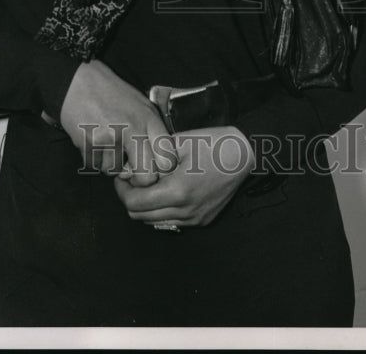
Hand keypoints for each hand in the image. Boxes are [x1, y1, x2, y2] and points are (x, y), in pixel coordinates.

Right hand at [60, 59, 174, 185]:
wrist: (77, 82)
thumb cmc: (110, 92)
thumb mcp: (140, 104)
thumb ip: (152, 130)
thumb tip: (160, 160)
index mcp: (148, 118)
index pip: (167, 159)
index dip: (162, 170)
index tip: (155, 167)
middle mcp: (132, 129)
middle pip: (147, 177)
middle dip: (138, 178)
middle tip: (131, 169)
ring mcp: (111, 138)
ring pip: (116, 172)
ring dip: (111, 163)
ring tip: (107, 142)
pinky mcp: (90, 144)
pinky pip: (97, 166)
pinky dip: (95, 159)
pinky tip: (95, 140)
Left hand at [113, 126, 255, 227]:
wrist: (244, 154)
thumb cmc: (212, 143)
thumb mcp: (179, 143)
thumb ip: (151, 158)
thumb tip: (128, 170)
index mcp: (177, 191)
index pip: (134, 203)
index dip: (122, 190)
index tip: (121, 176)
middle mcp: (185, 211)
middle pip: (140, 216)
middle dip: (131, 198)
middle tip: (131, 180)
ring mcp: (194, 219)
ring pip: (154, 221)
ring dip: (145, 206)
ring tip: (148, 184)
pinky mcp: (202, 220)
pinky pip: (171, 221)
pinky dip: (162, 210)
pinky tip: (166, 191)